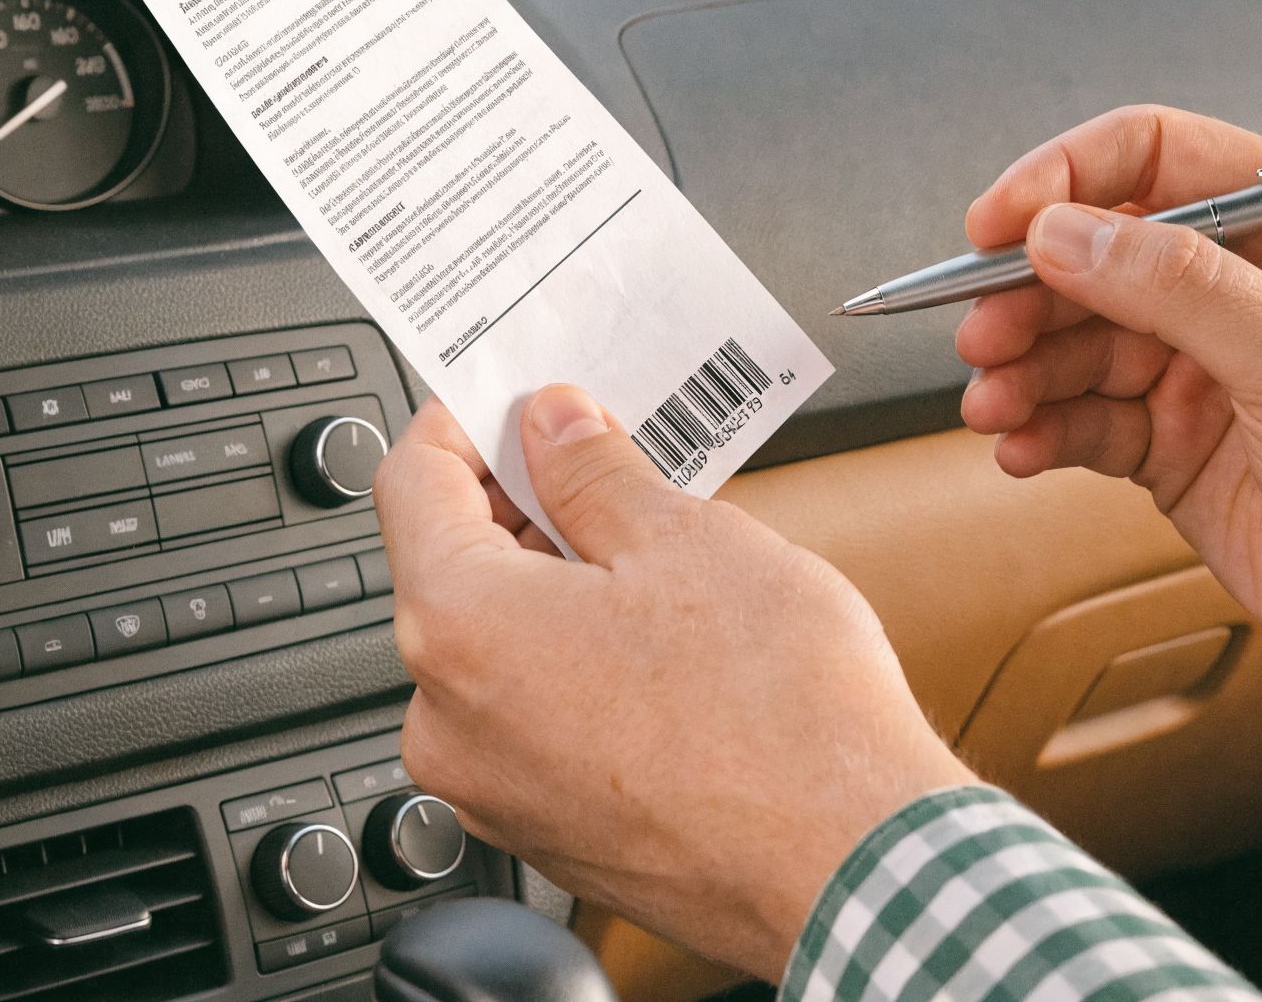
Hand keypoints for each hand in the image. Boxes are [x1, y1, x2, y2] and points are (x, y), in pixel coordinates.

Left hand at [376, 386, 974, 975]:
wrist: (850, 865)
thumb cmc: (778, 716)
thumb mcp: (686, 538)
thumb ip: (593, 469)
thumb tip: (554, 426)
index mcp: (458, 627)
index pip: (411, 483)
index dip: (465, 419)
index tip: (515, 396)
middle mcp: (448, 722)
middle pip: (451, 569)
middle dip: (524, 503)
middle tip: (606, 459)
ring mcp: (493, 789)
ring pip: (496, 650)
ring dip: (555, 586)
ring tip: (653, 551)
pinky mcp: (545, 831)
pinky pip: (532, 718)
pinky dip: (575, 664)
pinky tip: (660, 639)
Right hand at [955, 106, 1261, 833]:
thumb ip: (1180, 288)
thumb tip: (1065, 232)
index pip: (1158, 157)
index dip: (1067, 178)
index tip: (998, 223)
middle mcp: (1242, 284)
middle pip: (1097, 250)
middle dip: (1029, 290)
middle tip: (984, 333)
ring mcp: (1202, 365)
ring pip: (1075, 338)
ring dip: (1023, 367)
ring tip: (994, 403)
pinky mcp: (1172, 443)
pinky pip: (1081, 417)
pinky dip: (1040, 429)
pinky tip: (1019, 448)